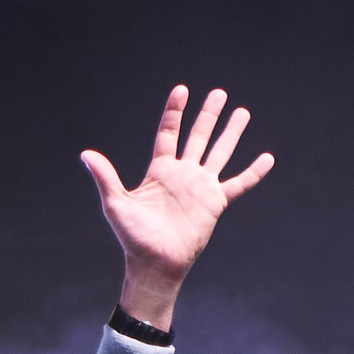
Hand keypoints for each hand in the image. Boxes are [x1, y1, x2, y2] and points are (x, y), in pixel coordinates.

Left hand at [82, 86, 273, 328]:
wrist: (155, 263)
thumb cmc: (134, 237)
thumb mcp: (116, 204)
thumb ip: (105, 177)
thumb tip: (86, 154)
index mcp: (160, 170)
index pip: (168, 133)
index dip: (174, 112)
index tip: (182, 90)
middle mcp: (183, 174)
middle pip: (198, 137)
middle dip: (208, 115)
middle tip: (219, 93)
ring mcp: (201, 187)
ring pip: (220, 153)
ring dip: (231, 133)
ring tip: (242, 112)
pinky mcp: (215, 203)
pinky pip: (239, 184)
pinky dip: (253, 173)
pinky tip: (267, 158)